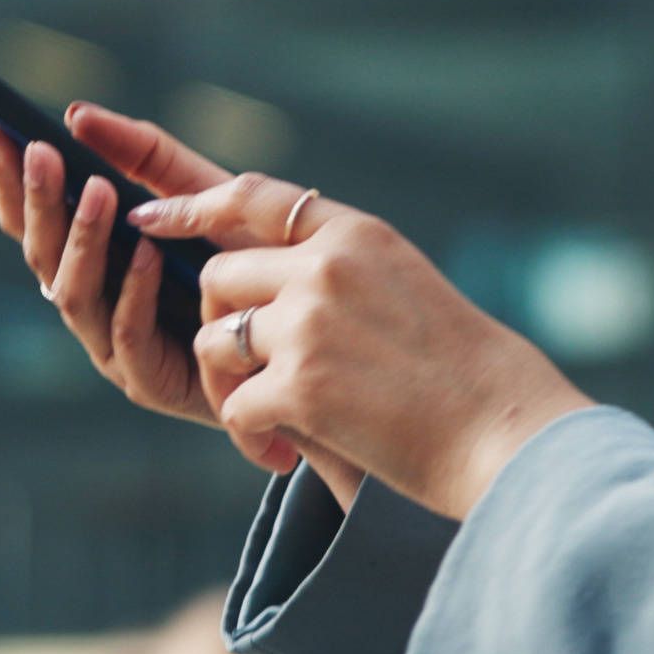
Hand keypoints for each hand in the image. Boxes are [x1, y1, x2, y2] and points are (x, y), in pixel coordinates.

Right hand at [0, 105, 228, 429]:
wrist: (311, 324)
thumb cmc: (249, 256)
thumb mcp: (197, 189)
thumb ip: (140, 153)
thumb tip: (76, 114)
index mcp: (91, 261)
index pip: (33, 221)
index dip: (9, 179)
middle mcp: (93, 304)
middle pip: (42, 255)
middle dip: (38, 202)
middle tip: (39, 152)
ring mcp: (114, 348)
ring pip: (73, 296)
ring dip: (81, 240)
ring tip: (96, 191)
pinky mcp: (151, 382)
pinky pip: (127, 338)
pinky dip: (132, 292)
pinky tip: (145, 251)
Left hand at [137, 175, 596, 521]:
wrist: (505, 432)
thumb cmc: (461, 372)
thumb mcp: (404, 287)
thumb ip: (339, 271)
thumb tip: (266, 282)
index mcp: (357, 234)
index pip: (252, 197)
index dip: (191, 205)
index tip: (148, 216)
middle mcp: (328, 267)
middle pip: (220, 276)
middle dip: (219, 327)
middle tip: (244, 377)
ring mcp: (311, 324)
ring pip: (217, 339)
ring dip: (228, 386)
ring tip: (268, 424)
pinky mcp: (302, 386)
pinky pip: (234, 405)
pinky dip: (249, 436)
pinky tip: (282, 456)